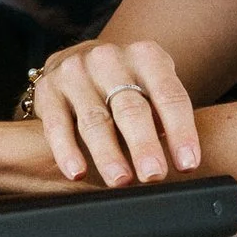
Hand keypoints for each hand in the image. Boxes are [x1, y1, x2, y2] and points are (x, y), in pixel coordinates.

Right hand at [29, 39, 200, 186]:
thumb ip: (165, 117)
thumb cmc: (127, 85)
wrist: (82, 61)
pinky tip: (76, 171)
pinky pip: (57, 124)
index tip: (188, 162)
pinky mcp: (48, 90)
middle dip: (144, 144)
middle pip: (131, 108)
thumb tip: (183, 164)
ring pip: (95, 119)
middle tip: (154, 174)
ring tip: (120, 180)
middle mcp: (110, 59)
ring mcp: (76, 72)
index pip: (169, 95)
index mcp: (146, 56)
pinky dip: (67, 150)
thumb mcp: (152, 88)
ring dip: (108, 153)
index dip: (181, 131)